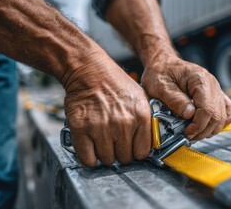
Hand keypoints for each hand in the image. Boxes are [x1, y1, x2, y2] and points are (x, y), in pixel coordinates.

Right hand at [63, 52, 150, 166]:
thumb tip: (149, 143)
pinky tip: (91, 146)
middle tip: (114, 141)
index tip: (130, 147)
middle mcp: (123, 124)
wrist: (90, 71)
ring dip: (104, 154)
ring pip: (107, 160)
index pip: (142, 152)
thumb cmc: (114, 84)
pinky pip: (87, 159)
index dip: (135, 151)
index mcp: (140, 116)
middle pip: (124, 158)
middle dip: (119, 152)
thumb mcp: (141, 98)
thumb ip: (146, 122)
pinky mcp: (81, 129)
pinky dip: (88, 157)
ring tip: (102, 140)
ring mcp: (101, 128)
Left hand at [141, 56, 230, 140]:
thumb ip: (174, 99)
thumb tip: (189, 114)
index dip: (198, 126)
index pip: (207, 109)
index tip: (186, 133)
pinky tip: (207, 127)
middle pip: (217, 115)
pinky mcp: (216, 94)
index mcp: (199, 79)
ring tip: (195, 133)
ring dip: (210, 129)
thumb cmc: (160, 72)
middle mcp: (212, 83)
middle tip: (188, 136)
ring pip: (223, 116)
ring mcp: (216, 89)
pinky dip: (220, 123)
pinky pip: (227, 111)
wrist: (163, 63)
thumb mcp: (160, 86)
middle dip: (203, 130)